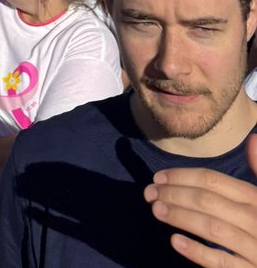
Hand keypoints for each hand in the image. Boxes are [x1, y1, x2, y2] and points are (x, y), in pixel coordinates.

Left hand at [144, 133, 256, 264]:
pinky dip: (198, 252)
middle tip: (149, 194)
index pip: (213, 181)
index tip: (158, 177)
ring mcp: (256, 250)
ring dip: (181, 217)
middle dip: (175, 194)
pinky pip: (223, 263)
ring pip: (213, 229)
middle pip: (208, 202)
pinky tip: (176, 241)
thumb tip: (253, 138)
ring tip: (156, 211)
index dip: (182, 176)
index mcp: (256, 198)